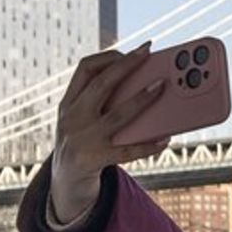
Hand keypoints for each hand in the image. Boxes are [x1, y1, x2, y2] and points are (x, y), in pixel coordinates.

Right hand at [51, 44, 168, 222]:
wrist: (65, 181)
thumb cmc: (84, 142)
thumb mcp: (81, 119)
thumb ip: (101, 102)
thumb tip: (146, 84)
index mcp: (68, 103)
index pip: (84, 69)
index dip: (109, 57)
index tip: (134, 51)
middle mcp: (72, 117)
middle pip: (101, 85)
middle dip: (126, 66)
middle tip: (149, 54)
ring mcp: (83, 139)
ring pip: (117, 114)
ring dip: (141, 99)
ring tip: (162, 87)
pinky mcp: (95, 159)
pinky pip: (128, 151)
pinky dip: (149, 144)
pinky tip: (166, 138)